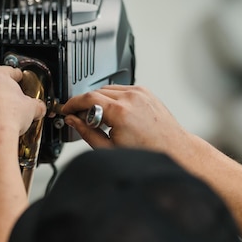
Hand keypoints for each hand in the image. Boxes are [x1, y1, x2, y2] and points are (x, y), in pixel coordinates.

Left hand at [0, 64, 46, 241]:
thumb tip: (55, 122)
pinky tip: (3, 143)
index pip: (12, 74)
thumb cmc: (11, 131)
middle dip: (10, 103)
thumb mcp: (36, 116)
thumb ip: (43, 113)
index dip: (25, 83)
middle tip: (23, 114)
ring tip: (15, 132)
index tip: (29, 88)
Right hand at [63, 85, 188, 155]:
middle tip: (81, 118)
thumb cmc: (147, 153)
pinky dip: (114, 99)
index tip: (67, 109)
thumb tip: (73, 122)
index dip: (72, 103)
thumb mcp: (109, 148)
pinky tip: (115, 114)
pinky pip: (122, 90)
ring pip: (109, 89)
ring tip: (101, 119)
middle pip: (96, 92)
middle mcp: (131, 98)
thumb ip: (87, 132)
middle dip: (85, 103)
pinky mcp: (146, 92)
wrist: (174, 150)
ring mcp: (140, 93)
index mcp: (120, 112)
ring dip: (100, 100)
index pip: (87, 98)